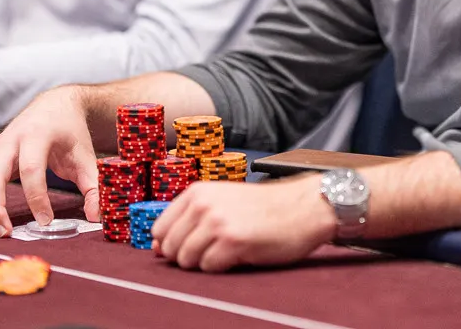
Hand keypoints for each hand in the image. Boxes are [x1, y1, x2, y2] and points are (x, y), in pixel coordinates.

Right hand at [0, 86, 97, 237]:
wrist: (54, 105)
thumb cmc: (70, 131)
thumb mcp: (86, 155)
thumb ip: (92, 186)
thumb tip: (95, 217)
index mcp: (37, 135)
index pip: (32, 170)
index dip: (36, 198)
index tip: (45, 221)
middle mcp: (10, 140)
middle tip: (5, 234)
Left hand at [152, 175, 336, 271]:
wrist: (304, 206)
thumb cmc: (266, 206)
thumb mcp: (223, 201)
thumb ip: (190, 219)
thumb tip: (156, 248)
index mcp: (198, 192)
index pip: (160, 229)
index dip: (172, 243)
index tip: (190, 245)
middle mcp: (203, 205)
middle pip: (170, 248)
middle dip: (187, 256)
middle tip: (214, 249)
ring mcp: (217, 223)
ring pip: (186, 260)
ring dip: (204, 262)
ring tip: (227, 251)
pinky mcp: (233, 242)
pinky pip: (208, 268)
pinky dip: (221, 268)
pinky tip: (239, 255)